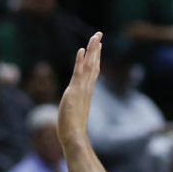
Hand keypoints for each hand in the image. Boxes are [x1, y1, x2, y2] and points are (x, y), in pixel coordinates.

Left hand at [57, 31, 102, 146]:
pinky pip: (78, 73)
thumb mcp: (74, 114)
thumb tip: (75, 111)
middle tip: (99, 34)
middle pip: (93, 64)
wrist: (74, 137)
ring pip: (89, 66)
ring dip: (92, 50)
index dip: (95, 58)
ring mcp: (81, 89)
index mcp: (86, 92)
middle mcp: (86, 88)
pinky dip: (81, 61)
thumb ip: (75, 108)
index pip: (93, 71)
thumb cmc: (73, 130)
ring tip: (95, 37)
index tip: (98, 46)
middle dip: (96, 49)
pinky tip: (82, 50)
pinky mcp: (74, 92)